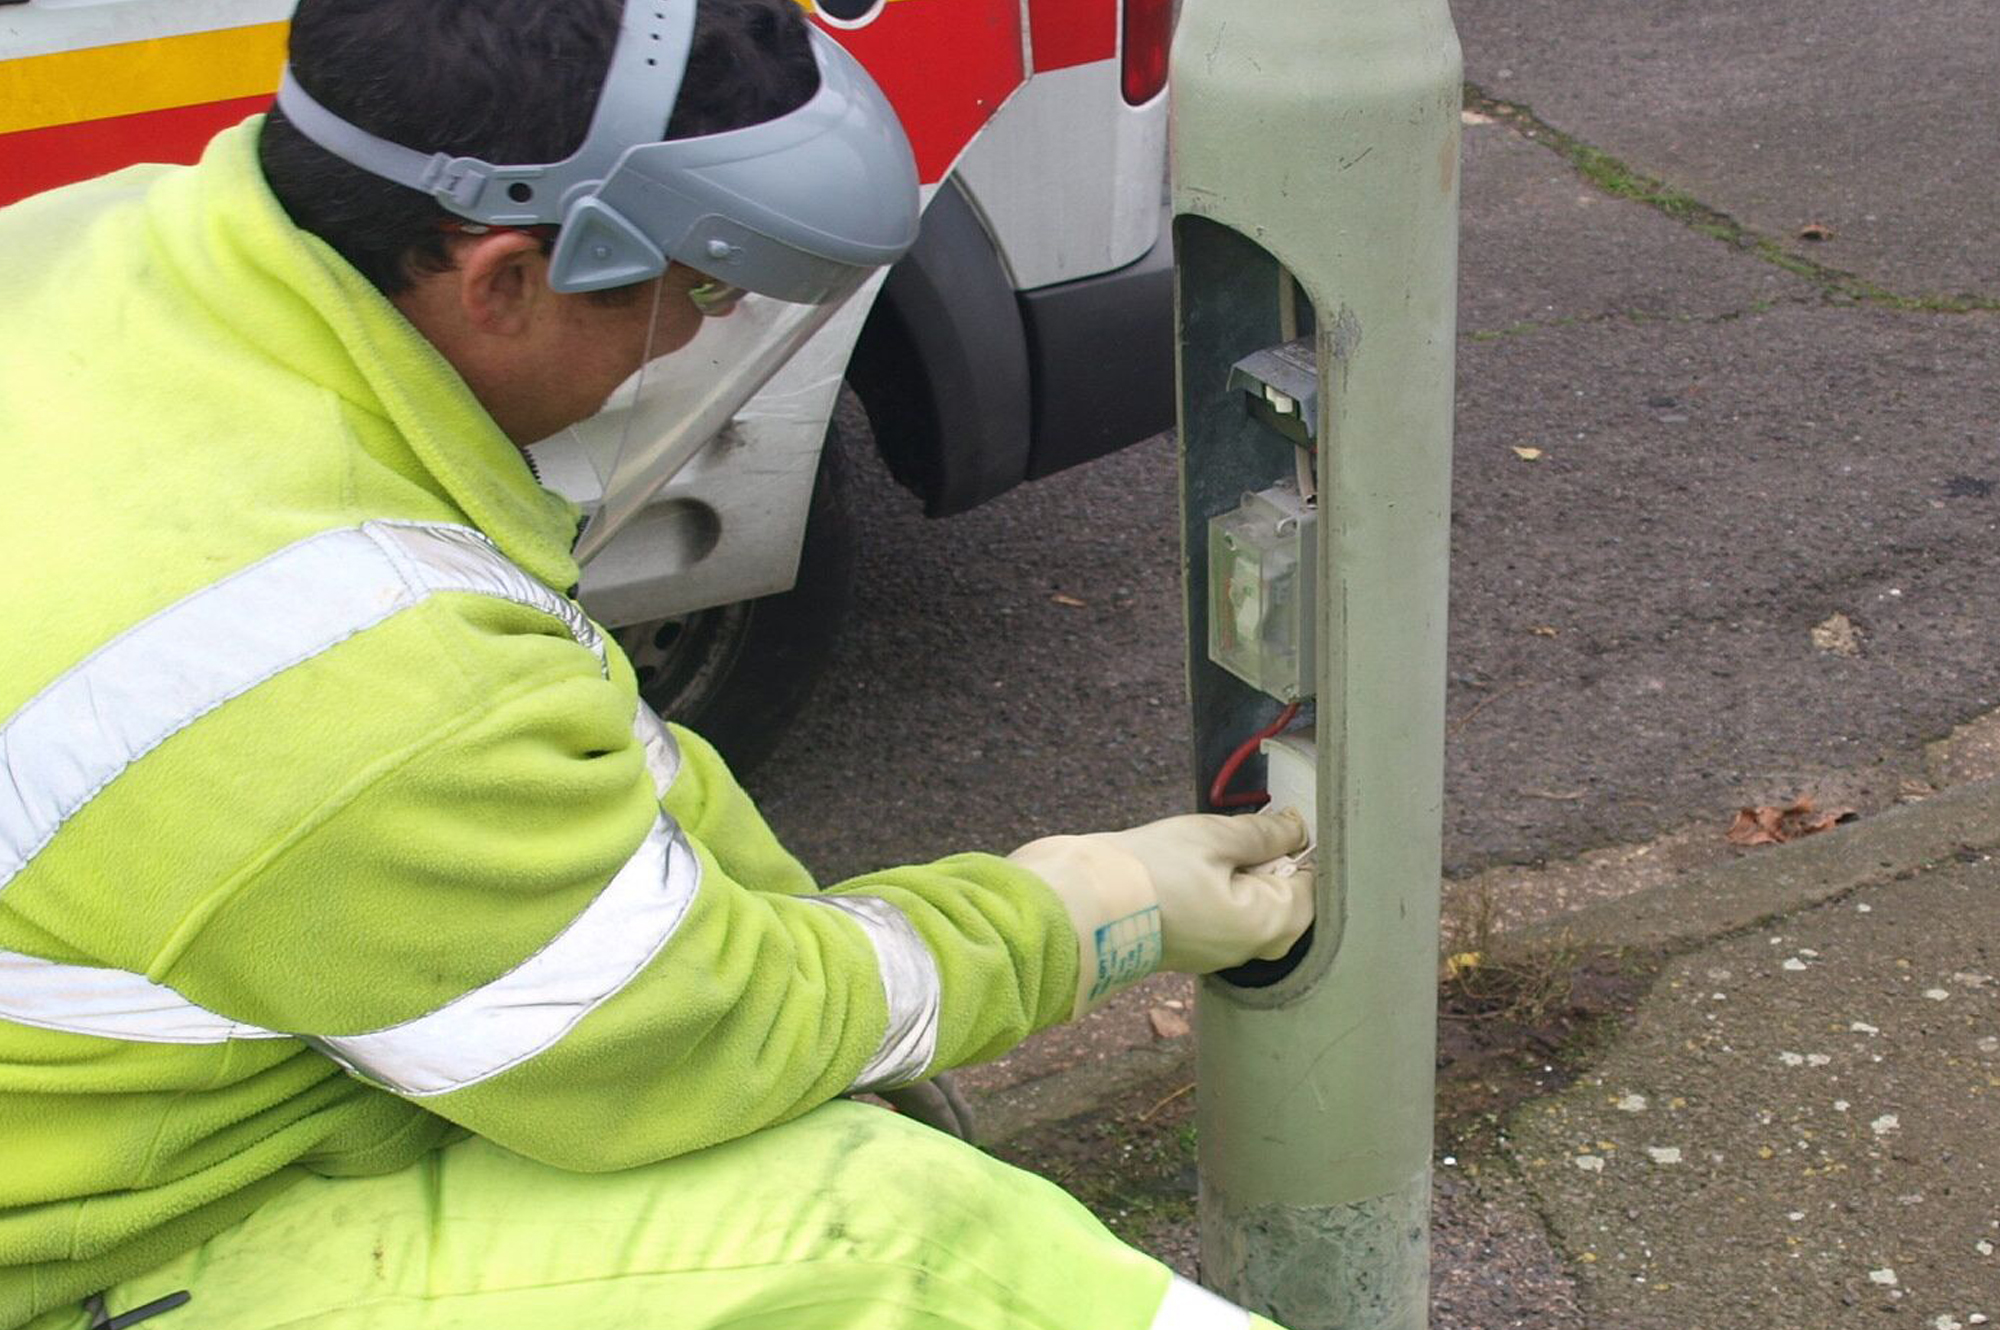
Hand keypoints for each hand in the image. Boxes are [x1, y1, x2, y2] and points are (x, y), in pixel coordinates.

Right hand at [1099, 811, 1312, 973]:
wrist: (1084, 905)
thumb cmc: (1153, 872)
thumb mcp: (1215, 837)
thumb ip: (1264, 834)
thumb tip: (1297, 830)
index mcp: (1265, 924)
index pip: (1312, 887)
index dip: (1303, 850)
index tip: (1284, 822)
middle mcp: (1247, 949)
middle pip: (1286, 906)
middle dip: (1275, 869)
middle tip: (1249, 836)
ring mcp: (1216, 954)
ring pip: (1253, 913)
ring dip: (1246, 880)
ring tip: (1217, 850)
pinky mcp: (1188, 949)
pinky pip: (1223, 921)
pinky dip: (1221, 894)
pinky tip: (1196, 869)